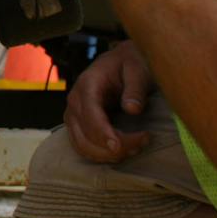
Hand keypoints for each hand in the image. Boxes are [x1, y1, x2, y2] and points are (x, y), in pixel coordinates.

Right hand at [63, 40, 154, 163]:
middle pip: (84, 136)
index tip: (119, 146)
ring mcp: (74, 115)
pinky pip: (83, 147)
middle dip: (112, 148)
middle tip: (142, 142)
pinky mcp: (78, 125)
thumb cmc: (130, 64)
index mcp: (87, 84)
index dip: (102, 133)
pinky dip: (101, 155)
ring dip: (108, 155)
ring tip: (136, 147)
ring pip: (82, 146)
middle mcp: (75, 101)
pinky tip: (123, 151)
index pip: (89, 115)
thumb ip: (135, 88)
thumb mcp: (138, 69)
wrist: (121, 62)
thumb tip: (132, 109)